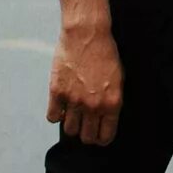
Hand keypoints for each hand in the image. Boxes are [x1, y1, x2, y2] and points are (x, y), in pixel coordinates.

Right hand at [46, 2, 121, 143]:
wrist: (87, 34)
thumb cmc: (105, 52)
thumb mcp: (119, 79)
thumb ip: (111, 101)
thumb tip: (105, 118)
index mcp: (112, 103)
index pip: (105, 136)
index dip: (101, 138)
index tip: (98, 135)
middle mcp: (93, 106)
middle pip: (86, 137)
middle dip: (86, 134)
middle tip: (85, 126)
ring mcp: (74, 100)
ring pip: (69, 130)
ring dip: (71, 124)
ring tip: (73, 115)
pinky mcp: (57, 92)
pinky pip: (53, 117)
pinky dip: (56, 114)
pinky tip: (61, 106)